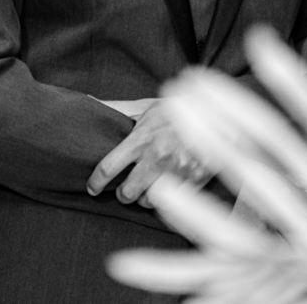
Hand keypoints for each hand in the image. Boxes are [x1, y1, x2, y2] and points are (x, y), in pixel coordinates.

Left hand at [87, 101, 211, 206]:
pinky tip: (168, 190)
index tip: (93, 188)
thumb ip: (117, 109)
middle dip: (122, 193)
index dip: (95, 182)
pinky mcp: (194, 181)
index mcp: (141, 138)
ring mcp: (177, 171)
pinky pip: (173, 203)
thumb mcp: (147, 106)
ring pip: (148, 202)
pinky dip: (168, 200)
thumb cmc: (178, 109)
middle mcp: (157, 157)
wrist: (219, 112)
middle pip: (126, 193)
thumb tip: (87, 102)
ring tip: (148, 187)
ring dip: (145, 197)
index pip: (107, 168)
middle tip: (125, 188)